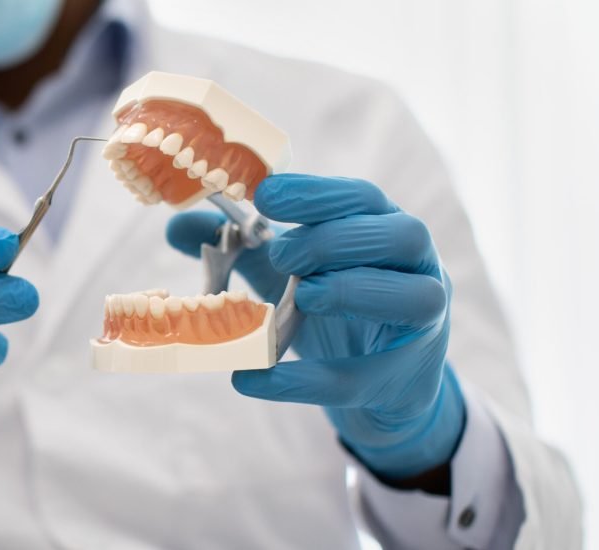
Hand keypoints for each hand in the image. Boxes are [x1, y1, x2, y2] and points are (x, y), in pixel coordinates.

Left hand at [167, 174, 464, 479]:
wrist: (379, 381)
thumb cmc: (334, 305)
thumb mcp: (283, 272)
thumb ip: (237, 246)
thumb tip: (176, 226)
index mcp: (383, 229)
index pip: (362, 198)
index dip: (317, 194)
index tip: (266, 195)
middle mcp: (415, 267)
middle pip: (400, 235)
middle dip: (335, 240)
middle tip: (282, 254)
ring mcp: (423, 321)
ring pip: (412, 297)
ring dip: (353, 291)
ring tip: (304, 296)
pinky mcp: (403, 378)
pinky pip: (361, 378)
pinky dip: (304, 381)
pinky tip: (252, 380)